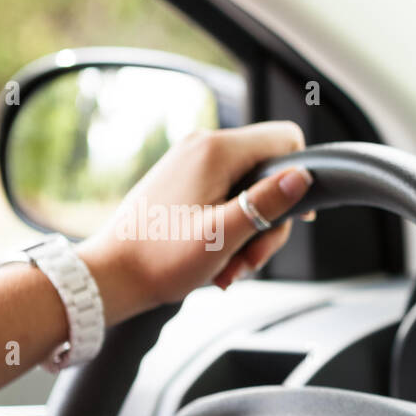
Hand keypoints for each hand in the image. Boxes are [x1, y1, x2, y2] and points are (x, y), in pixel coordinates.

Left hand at [78, 121, 313, 323]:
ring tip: (230, 267)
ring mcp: (192, 163)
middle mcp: (203, 147)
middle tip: (251, 258)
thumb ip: (267, 202)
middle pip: (269, 175)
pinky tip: (218, 259)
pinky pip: (227, 199)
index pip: (285, 140)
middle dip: (268, 222)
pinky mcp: (185, 181)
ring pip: (250, 192)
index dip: (300, 178)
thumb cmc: (161, 258)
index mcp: (216, 151)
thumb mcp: (224, 234)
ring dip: (250, 234)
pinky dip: (231, 230)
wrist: (112, 274)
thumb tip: (303, 176)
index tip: (294, 218)